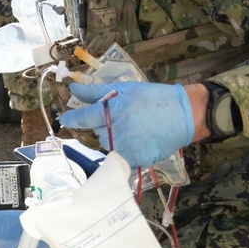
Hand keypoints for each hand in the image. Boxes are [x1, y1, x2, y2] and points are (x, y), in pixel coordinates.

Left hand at [58, 81, 194, 168]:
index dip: (72, 119)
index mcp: (111, 112)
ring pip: (110, 144)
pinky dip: (127, 149)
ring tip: (135, 126)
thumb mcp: (124, 89)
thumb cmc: (152, 98)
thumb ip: (96, 92)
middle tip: (124, 115)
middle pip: (98, 131)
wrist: (184, 114)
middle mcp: (115, 132)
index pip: (82, 118)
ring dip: (116, 137)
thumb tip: (73, 88)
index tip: (64, 119)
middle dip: (105, 124)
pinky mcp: (136, 159)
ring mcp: (125, 148)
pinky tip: (140, 138)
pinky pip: (122, 156)